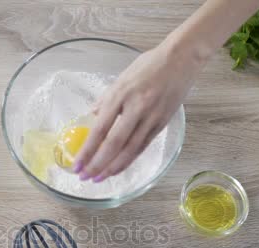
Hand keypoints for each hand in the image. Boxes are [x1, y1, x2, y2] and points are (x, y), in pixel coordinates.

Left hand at [73, 38, 203, 181]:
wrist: (182, 58)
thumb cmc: (150, 65)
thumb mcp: (122, 77)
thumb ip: (107, 99)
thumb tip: (92, 116)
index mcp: (120, 95)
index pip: (100, 129)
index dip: (87, 150)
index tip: (77, 164)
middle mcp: (135, 108)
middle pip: (114, 144)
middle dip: (98, 164)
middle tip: (86, 177)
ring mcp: (151, 117)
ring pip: (130, 150)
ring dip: (114, 167)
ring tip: (101, 178)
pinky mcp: (163, 122)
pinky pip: (143, 146)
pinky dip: (130, 159)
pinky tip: (120, 167)